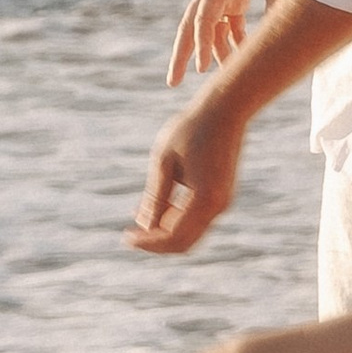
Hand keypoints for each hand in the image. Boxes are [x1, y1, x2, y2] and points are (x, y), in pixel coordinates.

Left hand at [127, 95, 242, 255]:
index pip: (172, 237)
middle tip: (131, 234)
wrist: (226, 109)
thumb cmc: (191, 129)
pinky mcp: (223, 195)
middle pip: (184, 243)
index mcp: (204, 199)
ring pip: (191, 232)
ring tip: (138, 214)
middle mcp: (218, 206)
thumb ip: (155, 196)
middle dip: (156, 242)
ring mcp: (223, 202)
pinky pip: (198, 218)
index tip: (125, 237)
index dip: (147, 241)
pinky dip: (177, 218)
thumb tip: (144, 226)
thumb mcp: (164, 161)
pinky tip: (158, 204)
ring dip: (165, 230)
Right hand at [167, 0, 332, 84]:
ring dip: (211, 51)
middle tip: (172, 82)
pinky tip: (242, 55)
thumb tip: (276, 34)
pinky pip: (225, 22)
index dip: (204, 43)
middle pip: (191, 23)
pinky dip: (231, 39)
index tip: (203, 70)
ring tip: (219, 77)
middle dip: (181, 53)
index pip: (207, 15)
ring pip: (207, 26)